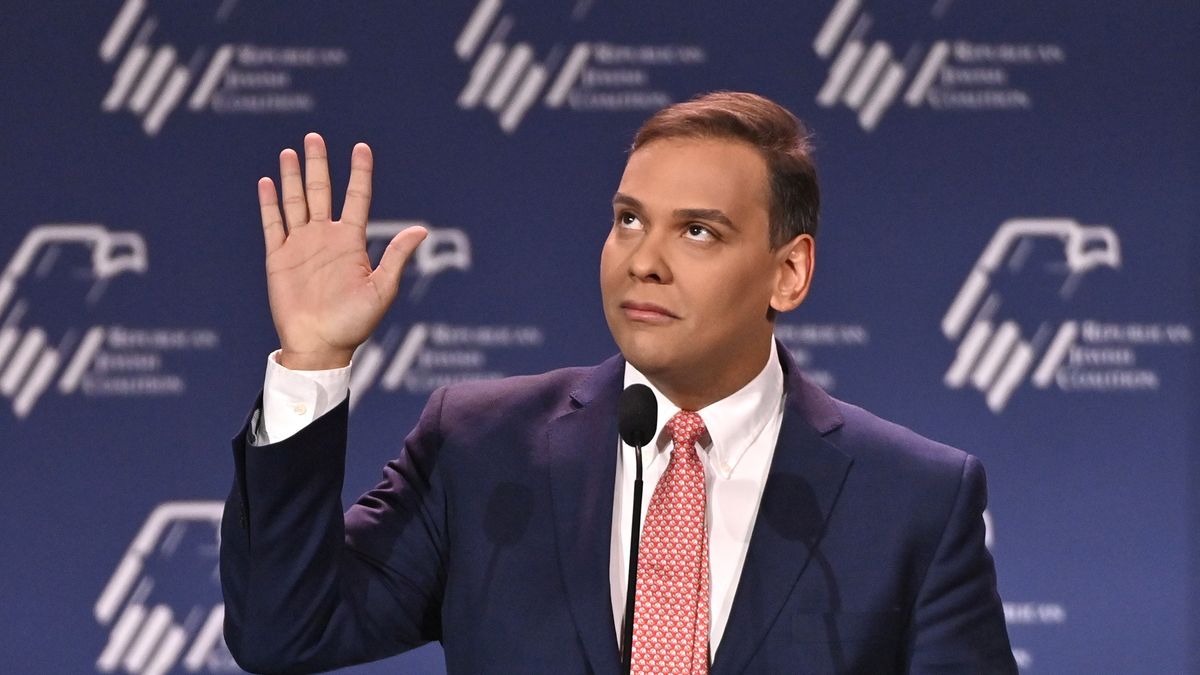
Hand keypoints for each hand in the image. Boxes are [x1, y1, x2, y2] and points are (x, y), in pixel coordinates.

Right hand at [258, 133, 426, 369]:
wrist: (319, 345)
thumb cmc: (354, 324)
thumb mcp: (381, 290)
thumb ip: (395, 257)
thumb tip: (421, 229)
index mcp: (351, 242)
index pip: (356, 198)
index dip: (359, 173)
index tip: (361, 147)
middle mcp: (325, 237)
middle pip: (321, 191)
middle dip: (318, 164)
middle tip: (315, 137)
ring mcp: (301, 245)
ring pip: (295, 202)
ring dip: (293, 177)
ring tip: (291, 151)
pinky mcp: (279, 257)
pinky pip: (273, 224)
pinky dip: (270, 204)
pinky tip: (268, 182)